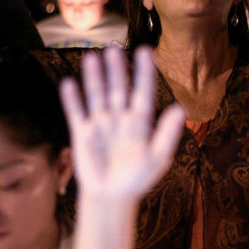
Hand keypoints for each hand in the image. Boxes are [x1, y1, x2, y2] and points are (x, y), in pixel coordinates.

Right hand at [59, 46, 184, 203]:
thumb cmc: (138, 178)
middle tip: (113, 50)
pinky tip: (69, 82)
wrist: (112, 197)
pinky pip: (77, 112)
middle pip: (118, 88)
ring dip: (94, 77)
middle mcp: (120, 117)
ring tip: (92, 58)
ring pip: (97, 95)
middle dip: (116, 70)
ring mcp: (101, 123)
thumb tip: (180, 108)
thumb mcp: (158, 157)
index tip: (145, 51)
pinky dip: (73, 99)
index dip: (144, 71)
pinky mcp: (82, 133)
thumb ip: (168, 133)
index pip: (144, 91)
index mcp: (140, 120)